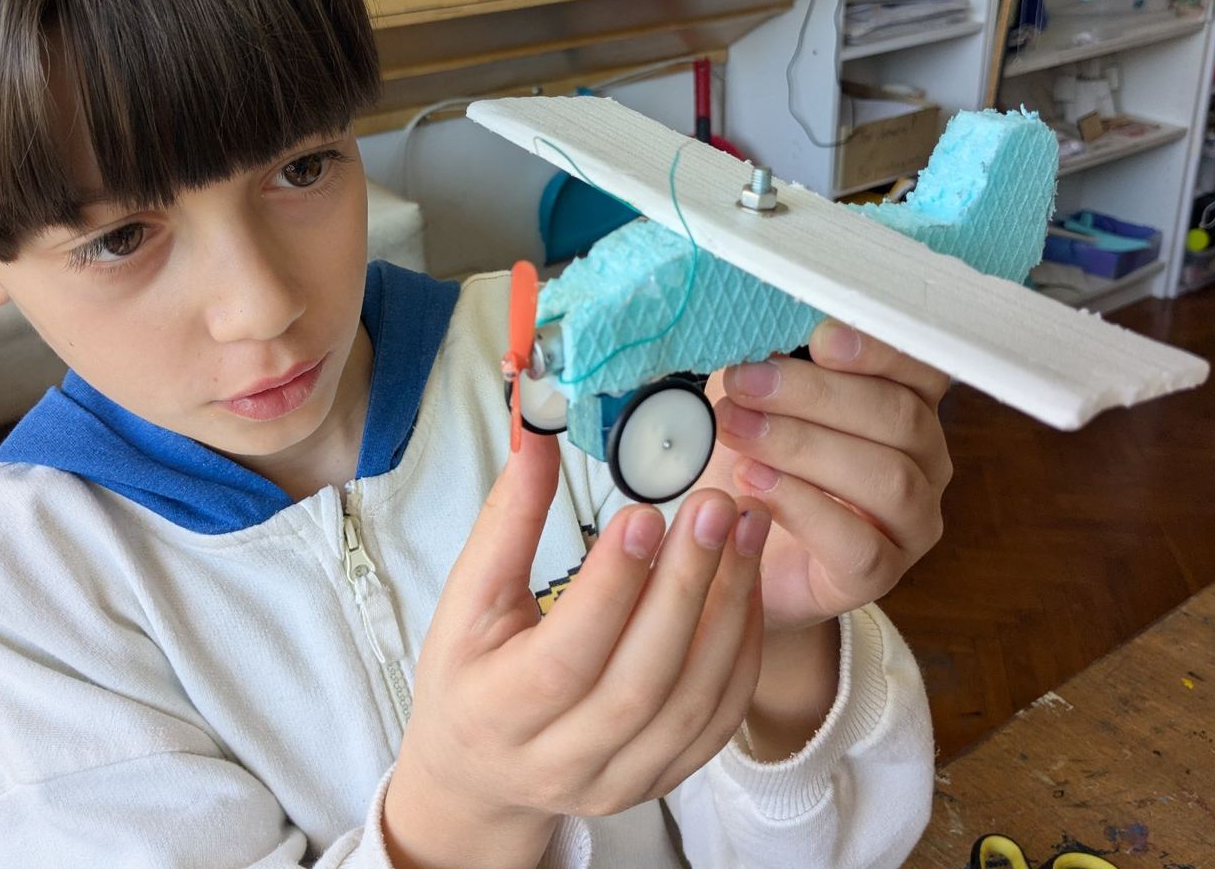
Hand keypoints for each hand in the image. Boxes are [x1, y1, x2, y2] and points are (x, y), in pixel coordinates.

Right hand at [384, 434, 773, 868]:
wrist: (480, 774)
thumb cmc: (469, 672)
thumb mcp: (467, 599)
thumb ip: (508, 521)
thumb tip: (537, 434)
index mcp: (499, 712)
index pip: (566, 656)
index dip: (611, 586)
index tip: (646, 512)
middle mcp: (561, 761)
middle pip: (641, 681)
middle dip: (686, 586)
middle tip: (715, 505)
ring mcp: (617, 780)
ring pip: (692, 703)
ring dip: (730, 611)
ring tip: (746, 531)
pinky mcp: (660, 780)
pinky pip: (719, 721)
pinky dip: (742, 652)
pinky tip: (746, 586)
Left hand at [702, 320, 951, 631]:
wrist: (729, 550)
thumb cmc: (749, 460)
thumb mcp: (754, 398)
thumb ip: (766, 360)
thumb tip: (749, 318)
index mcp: (908, 404)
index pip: (920, 367)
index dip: (878, 350)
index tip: (819, 337)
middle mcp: (925, 461)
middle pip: (898, 417)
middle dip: (815, 393)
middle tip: (744, 383)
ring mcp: (911, 523)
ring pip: (887, 478)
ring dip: (804, 446)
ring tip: (737, 431)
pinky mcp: (881, 574)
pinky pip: (858, 543)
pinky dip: (803, 507)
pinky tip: (754, 483)